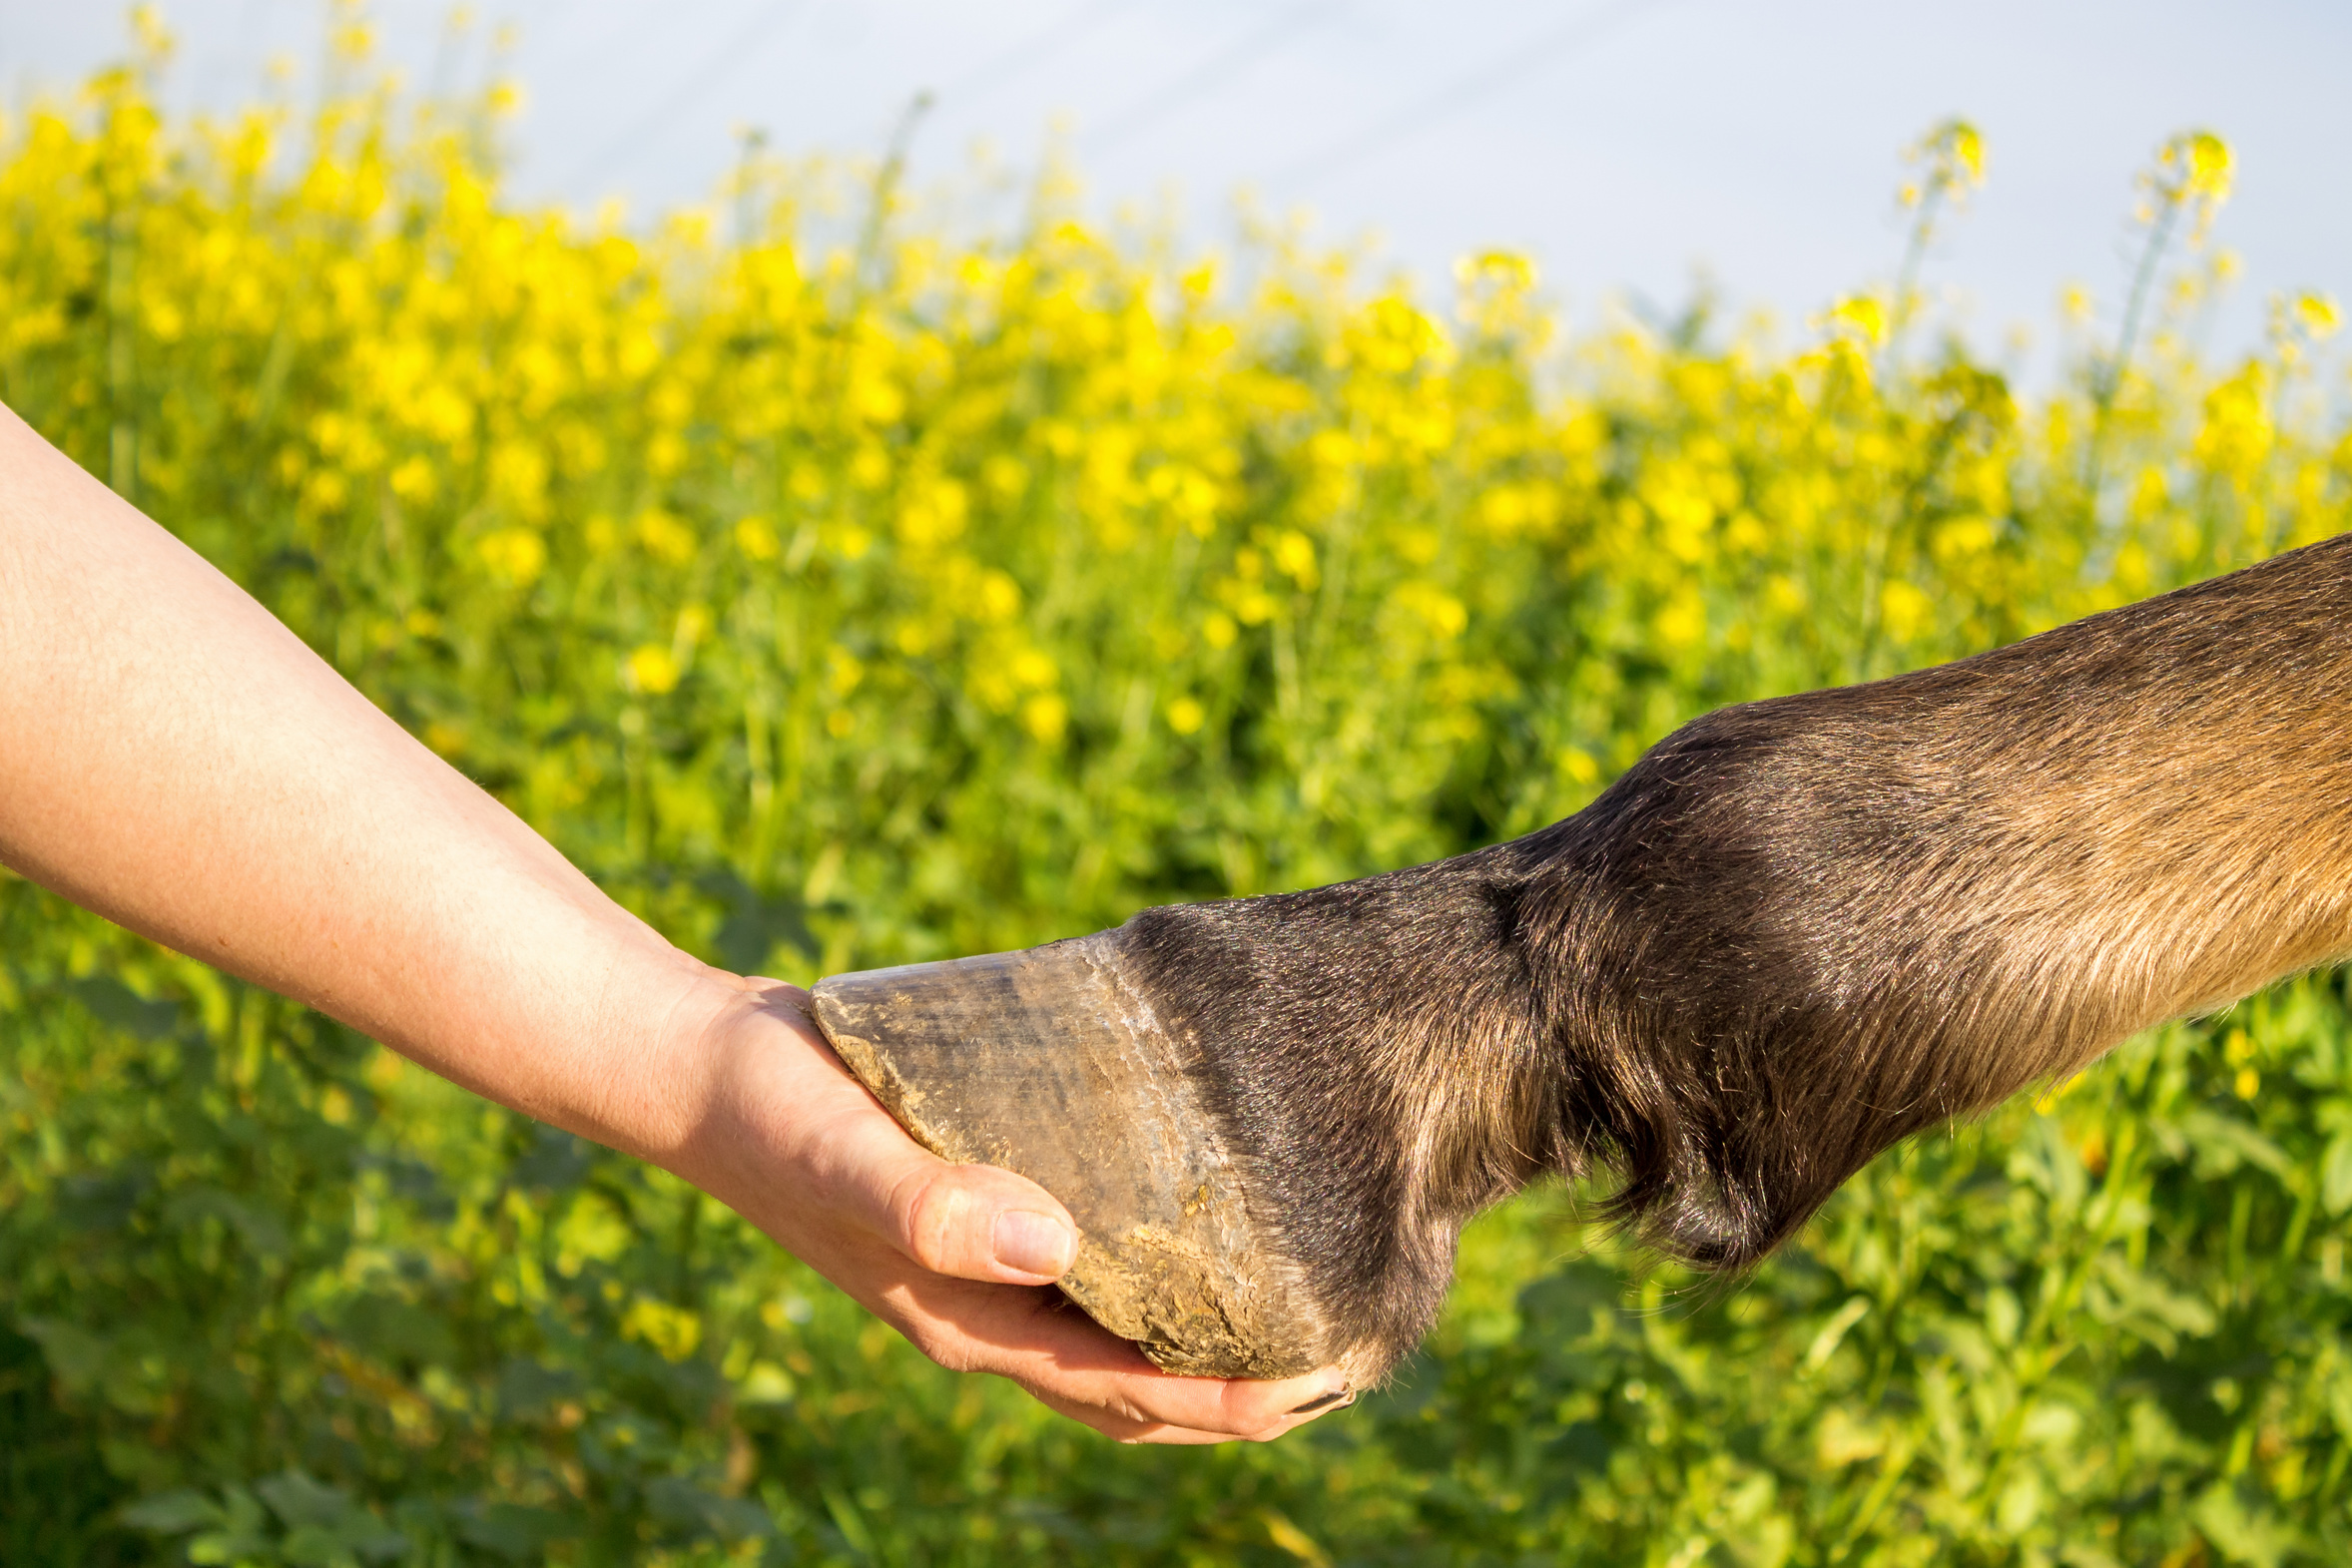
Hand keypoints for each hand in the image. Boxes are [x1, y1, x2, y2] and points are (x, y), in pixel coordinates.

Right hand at [664, 976, 1353, 1442]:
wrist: (710, 1069)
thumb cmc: (777, 1114)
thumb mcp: (851, 1158)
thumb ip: (937, 1206)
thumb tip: (1053, 1247)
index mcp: (969, 1322)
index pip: (1125, 1389)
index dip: (1224, 1399)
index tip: (1322, 1380)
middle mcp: (987, 1310)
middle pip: (1136, 1381)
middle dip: (1239, 1386)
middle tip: (1350, 1349)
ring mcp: (986, 1266)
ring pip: (1120, 1327)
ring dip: (1206, 1332)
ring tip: (1303, 1294)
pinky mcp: (988, 1205)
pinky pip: (1093, 1259)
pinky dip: (1157, 1262)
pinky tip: (1204, 1210)